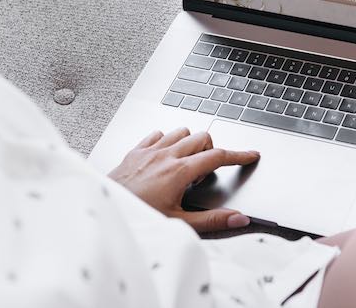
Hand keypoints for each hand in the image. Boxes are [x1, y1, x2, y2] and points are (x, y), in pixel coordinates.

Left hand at [108, 128, 258, 231]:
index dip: (238, 155)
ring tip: (188, 163)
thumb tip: (238, 219)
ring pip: (181, 132)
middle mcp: (165, 156)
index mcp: (179, 172)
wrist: (105, 210)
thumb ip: (212, 219)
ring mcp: (149, 151)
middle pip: (202, 138)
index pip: (218, 156)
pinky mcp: (135, 151)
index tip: (250, 155)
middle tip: (208, 171)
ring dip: (190, 143)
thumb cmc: (137, 216)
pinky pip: (157, 134)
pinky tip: (165, 156)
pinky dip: (167, 141)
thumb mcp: (178, 222)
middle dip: (212, 150)